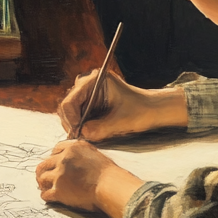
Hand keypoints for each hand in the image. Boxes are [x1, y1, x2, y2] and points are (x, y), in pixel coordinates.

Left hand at [36, 139, 114, 210]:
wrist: (111, 186)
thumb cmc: (108, 173)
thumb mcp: (93, 153)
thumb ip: (80, 153)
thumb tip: (74, 159)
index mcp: (72, 148)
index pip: (55, 149)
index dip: (53, 157)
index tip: (53, 164)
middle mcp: (63, 159)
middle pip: (44, 163)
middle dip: (43, 170)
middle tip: (42, 177)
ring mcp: (60, 175)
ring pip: (42, 177)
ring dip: (42, 183)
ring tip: (43, 187)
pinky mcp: (59, 190)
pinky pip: (45, 194)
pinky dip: (46, 196)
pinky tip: (48, 197)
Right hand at [57, 70, 185, 140]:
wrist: (150, 109)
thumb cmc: (139, 112)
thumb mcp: (119, 123)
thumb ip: (98, 129)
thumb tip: (80, 134)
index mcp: (94, 79)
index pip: (71, 100)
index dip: (71, 119)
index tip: (77, 134)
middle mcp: (87, 82)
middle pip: (67, 105)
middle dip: (72, 123)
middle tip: (80, 138)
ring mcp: (87, 91)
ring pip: (70, 111)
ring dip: (75, 125)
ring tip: (86, 135)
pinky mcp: (88, 100)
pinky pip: (76, 114)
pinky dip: (80, 125)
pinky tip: (89, 132)